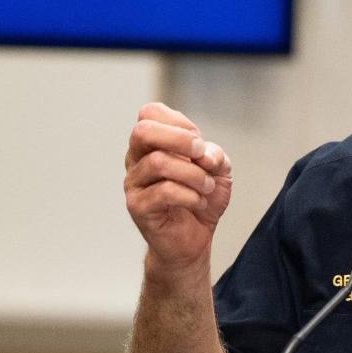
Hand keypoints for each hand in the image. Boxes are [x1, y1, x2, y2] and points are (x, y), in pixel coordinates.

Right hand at [124, 102, 232, 277]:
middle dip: (180, 139)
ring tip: (206, 186)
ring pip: (159, 163)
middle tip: (202, 156)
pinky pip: (164, 191)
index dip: (181, 123)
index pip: (150, 113)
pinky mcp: (138, 207)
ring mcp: (134, 183)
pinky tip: (198, 202)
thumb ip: (213, 154)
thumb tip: (203, 154)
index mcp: (152, 144)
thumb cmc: (201, 199)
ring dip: (194, 174)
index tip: (200, 144)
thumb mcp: (218, 170)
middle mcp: (137, 159)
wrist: (194, 239)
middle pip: (143, 131)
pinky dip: (190, 195)